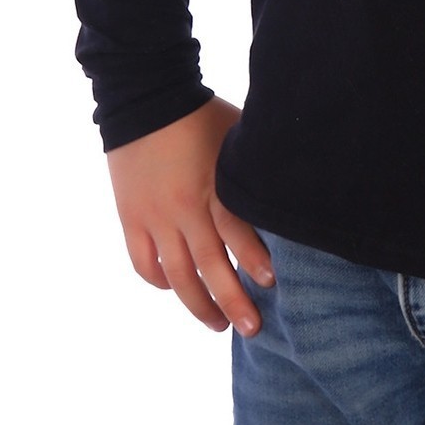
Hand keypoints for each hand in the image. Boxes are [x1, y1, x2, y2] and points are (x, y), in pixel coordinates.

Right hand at [106, 96, 274, 335]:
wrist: (146, 98)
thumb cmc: (203, 115)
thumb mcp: (238, 134)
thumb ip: (256, 167)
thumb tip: (292, 187)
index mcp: (213, 185)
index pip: (236, 231)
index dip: (253, 259)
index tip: (272, 282)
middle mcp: (183, 207)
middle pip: (209, 266)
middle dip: (232, 301)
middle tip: (253, 327)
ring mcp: (154, 216)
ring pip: (176, 276)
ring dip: (199, 304)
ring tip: (218, 324)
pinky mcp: (132, 218)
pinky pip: (145, 264)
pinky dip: (161, 282)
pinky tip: (177, 289)